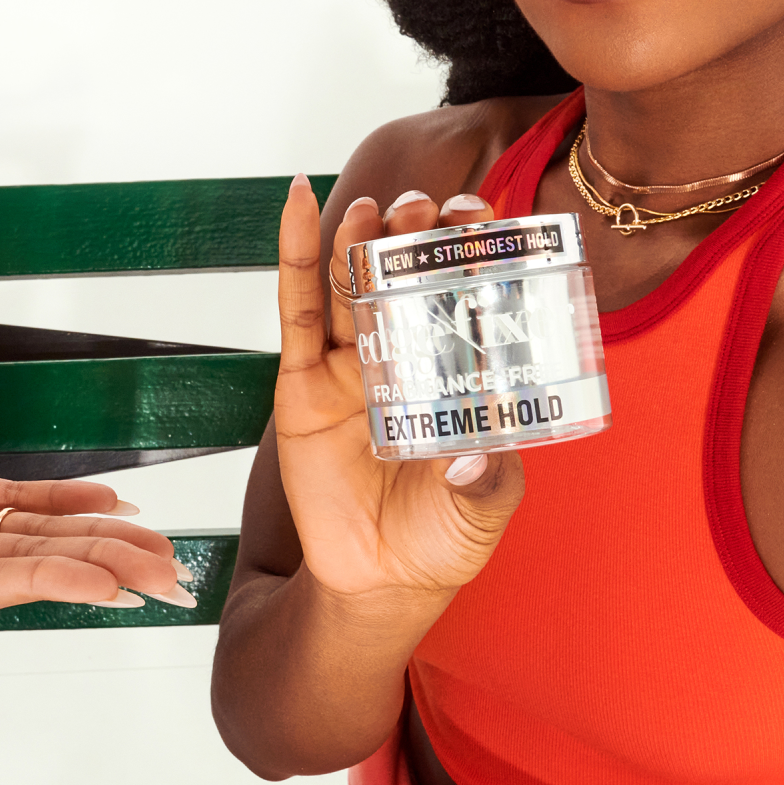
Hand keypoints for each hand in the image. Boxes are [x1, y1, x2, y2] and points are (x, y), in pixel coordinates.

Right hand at [0, 458, 187, 665]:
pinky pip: (11, 501)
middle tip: (169, 573)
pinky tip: (113, 503)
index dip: (48, 581)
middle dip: (100, 567)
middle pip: (27, 564)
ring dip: (97, 539)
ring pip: (31, 535)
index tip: (108, 587)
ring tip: (161, 545)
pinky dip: (62, 502)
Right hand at [275, 176, 524, 603]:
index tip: (484, 216)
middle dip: (416, 233)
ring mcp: (351, 364)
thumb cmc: (442, 538)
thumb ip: (487, 482)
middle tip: (428, 209)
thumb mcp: (484, 509)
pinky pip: (296, 308)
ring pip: (353, 282)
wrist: (379, 582)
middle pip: (406, 274)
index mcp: (457, 369)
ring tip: (374, 208)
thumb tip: (475, 460)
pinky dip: (297, 252)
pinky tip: (298, 203)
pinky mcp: (302, 382)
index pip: (465, 291)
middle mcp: (406, 354)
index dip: (471, 248)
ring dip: (361, 237)